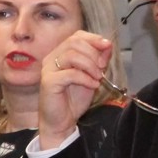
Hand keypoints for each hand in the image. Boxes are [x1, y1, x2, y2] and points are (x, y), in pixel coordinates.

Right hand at [38, 31, 112, 147]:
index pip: (77, 36)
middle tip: (102, 67)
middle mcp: (52, 58)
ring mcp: (48, 69)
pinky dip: (86, 78)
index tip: (108, 47)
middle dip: (93, 53)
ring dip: (90, 65)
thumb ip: (98, 61)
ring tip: (98, 77)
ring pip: (72, 55)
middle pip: (74, 42)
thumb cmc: (74, 99)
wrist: (62, 121)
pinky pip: (70, 74)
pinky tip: (93, 85)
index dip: (94, 39)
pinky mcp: (49, 82)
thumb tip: (108, 46)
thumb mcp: (91, 76)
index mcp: (61, 53)